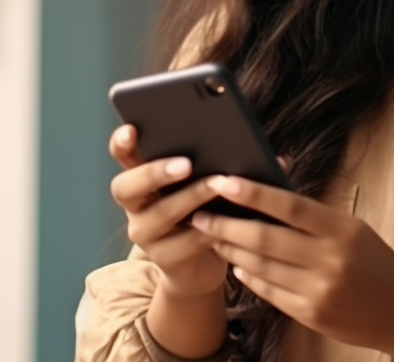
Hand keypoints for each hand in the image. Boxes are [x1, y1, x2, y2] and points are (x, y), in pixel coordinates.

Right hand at [108, 124, 227, 298]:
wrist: (201, 264)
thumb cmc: (208, 210)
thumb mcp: (211, 184)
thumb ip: (225, 164)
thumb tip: (271, 155)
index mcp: (144, 177)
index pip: (123, 155)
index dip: (122, 142)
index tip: (132, 129)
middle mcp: (137, 205)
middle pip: (125, 187)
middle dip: (154, 172)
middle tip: (186, 164)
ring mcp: (145, 234)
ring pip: (159, 215)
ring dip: (190, 197)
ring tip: (217, 185)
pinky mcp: (164, 259)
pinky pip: (183, 244)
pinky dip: (207, 230)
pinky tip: (227, 222)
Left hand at [190, 176, 393, 356]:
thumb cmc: (377, 263)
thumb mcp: (354, 230)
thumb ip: (314, 215)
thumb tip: (269, 190)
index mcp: (343, 230)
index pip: (290, 206)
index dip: (253, 193)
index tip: (223, 182)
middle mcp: (330, 260)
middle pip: (265, 239)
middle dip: (226, 226)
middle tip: (200, 214)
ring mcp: (319, 291)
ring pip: (260, 266)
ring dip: (231, 251)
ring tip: (213, 237)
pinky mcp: (310, 315)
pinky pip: (268, 292)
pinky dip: (249, 276)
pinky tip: (238, 265)